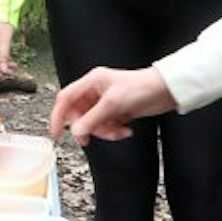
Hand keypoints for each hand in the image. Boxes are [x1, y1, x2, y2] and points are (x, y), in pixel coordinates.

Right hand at [51, 66, 176, 144]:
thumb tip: (76, 131)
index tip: (55, 133)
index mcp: (91, 82)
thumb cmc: (141, 88)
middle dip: (87, 128)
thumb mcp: (113, 104)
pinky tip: (126, 129)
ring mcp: (106, 102)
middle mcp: (96, 91)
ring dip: (104, 131)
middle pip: (79, 114)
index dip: (57, 116)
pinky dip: (114, 131)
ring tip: (118, 131)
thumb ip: (92, 118)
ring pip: (93, 123)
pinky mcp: (117, 111)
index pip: (65, 98)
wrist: (166, 91)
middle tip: (90, 139)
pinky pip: (107, 125)